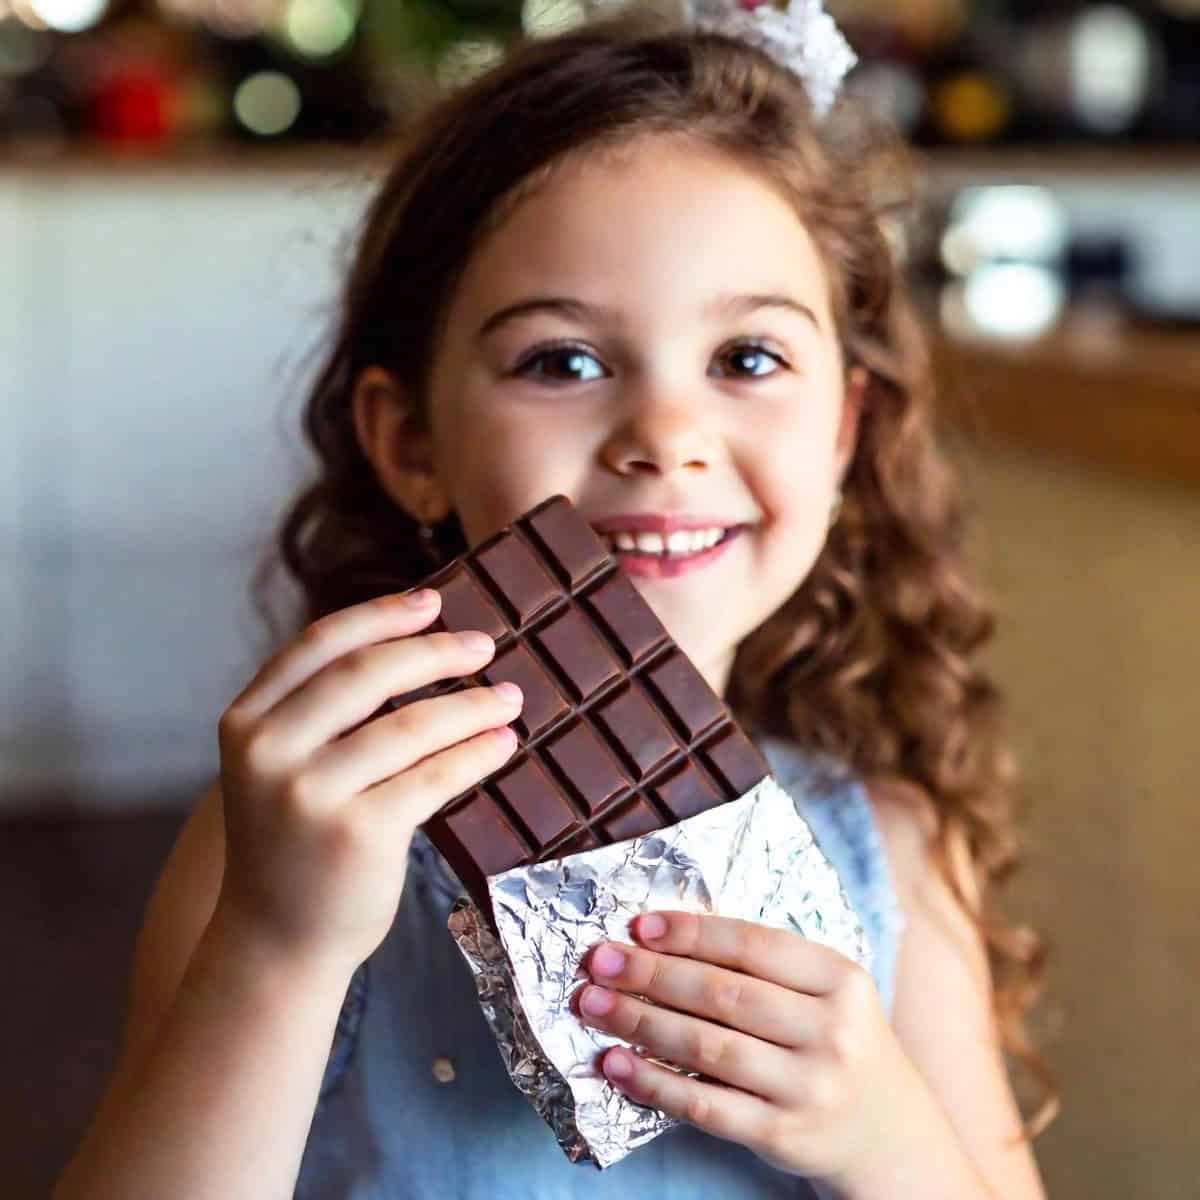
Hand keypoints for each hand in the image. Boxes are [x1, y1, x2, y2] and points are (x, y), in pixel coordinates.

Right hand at [214, 589, 522, 975]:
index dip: (381, 614)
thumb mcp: (280, 765)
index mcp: (247, 722)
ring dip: (473, 706)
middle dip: (436, 652)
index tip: (433, 601)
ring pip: (411, 726)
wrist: (276, 940)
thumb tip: (416, 643)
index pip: (319, 645)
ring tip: (510, 698)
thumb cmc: (293, 840)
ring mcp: (310, 795)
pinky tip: (503, 744)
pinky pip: (433, 777)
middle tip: (485, 647)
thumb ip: (322, 710)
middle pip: (368, 674)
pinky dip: (475, 754)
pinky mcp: (356, 835)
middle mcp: (269, 752)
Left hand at [576, 911, 924, 1186]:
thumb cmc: (836, 1041)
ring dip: (640, 1023)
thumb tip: (662, 937)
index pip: (752, 945)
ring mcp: (808, 1087)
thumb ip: (764, 964)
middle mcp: (830, 1031)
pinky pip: (704, 1105)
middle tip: (600, 960)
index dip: (691, 933)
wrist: (886, 1131)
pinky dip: (653, 1083)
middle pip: (722, 994)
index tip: (639, 926)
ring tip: (593, 1004)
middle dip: (652, 974)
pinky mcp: (782, 1134)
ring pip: (707, 1047)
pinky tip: (615, 1064)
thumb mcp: (826, 990)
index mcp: (839, 978)